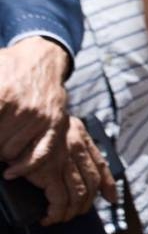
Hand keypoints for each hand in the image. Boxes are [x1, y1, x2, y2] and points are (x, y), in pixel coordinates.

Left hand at [0, 37, 69, 177]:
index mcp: (1, 94)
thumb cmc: (5, 68)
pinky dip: (23, 167)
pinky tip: (9, 172)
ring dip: (1, 153)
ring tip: (1, 139)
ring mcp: (39, 117)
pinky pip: (39, 155)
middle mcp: (21, 107)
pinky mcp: (56, 123)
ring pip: (10, 153)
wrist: (41, 61)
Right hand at [23, 116, 116, 225]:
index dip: (109, 185)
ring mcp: (64, 161)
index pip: (101, 165)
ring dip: (70, 211)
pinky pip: (60, 200)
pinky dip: (56, 212)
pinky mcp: (49, 172)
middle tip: (76, 213)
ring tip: (60, 217)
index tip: (112, 199)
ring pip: (78, 194)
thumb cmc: (34, 128)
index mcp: (81, 138)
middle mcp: (77, 149)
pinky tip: (49, 217)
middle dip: (85, 204)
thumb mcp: (59, 128)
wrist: (21, 120)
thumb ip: (71, 142)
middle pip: (91, 184)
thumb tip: (75, 164)